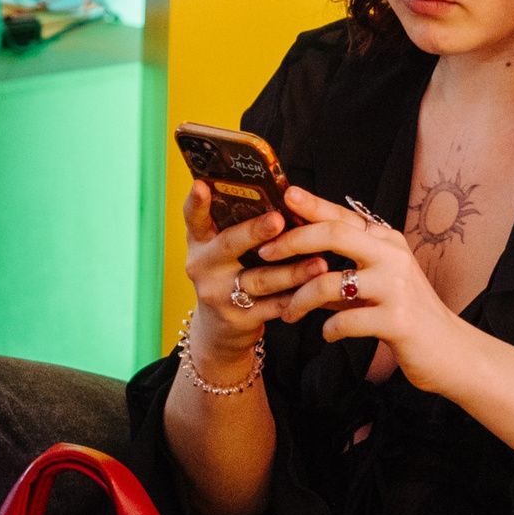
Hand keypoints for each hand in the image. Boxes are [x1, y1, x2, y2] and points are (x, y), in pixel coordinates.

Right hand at [181, 179, 326, 370]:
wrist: (219, 329)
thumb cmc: (230, 273)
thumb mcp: (223, 249)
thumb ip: (238, 225)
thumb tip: (281, 194)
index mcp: (200, 241)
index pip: (194, 217)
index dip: (196, 202)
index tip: (202, 185)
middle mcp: (203, 266)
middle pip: (229, 244)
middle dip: (255, 231)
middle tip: (278, 220)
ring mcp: (219, 294)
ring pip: (260, 278)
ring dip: (292, 271)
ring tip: (319, 262)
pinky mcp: (239, 319)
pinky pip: (274, 306)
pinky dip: (298, 296)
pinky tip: (318, 287)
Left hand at [259, 188, 471, 399]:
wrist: (450, 352)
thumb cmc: (406, 315)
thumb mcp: (378, 282)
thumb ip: (344, 268)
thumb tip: (297, 256)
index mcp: (388, 241)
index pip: (343, 215)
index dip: (311, 205)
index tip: (283, 195)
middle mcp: (393, 256)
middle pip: (333, 234)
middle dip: (292, 241)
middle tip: (264, 253)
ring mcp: (396, 287)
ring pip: (330, 282)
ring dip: (300, 300)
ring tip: (288, 314)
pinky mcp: (397, 321)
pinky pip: (345, 321)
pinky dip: (328, 329)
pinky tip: (327, 334)